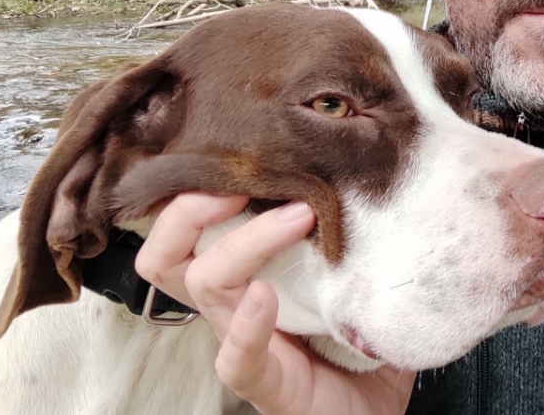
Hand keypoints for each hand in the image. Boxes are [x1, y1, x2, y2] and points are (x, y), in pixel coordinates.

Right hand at [135, 193, 414, 414]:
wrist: (376, 406)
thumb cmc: (358, 334)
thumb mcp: (347, 268)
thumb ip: (342, 229)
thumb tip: (356, 169)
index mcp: (242, 275)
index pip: (184, 230)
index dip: (191, 191)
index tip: (237, 153)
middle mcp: (231, 305)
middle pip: (167, 255)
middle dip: (190, 210)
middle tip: (239, 181)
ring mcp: (244, 344)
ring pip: (204, 286)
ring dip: (246, 243)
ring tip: (297, 215)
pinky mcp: (267, 385)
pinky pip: (237, 359)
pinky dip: (246, 326)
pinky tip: (264, 297)